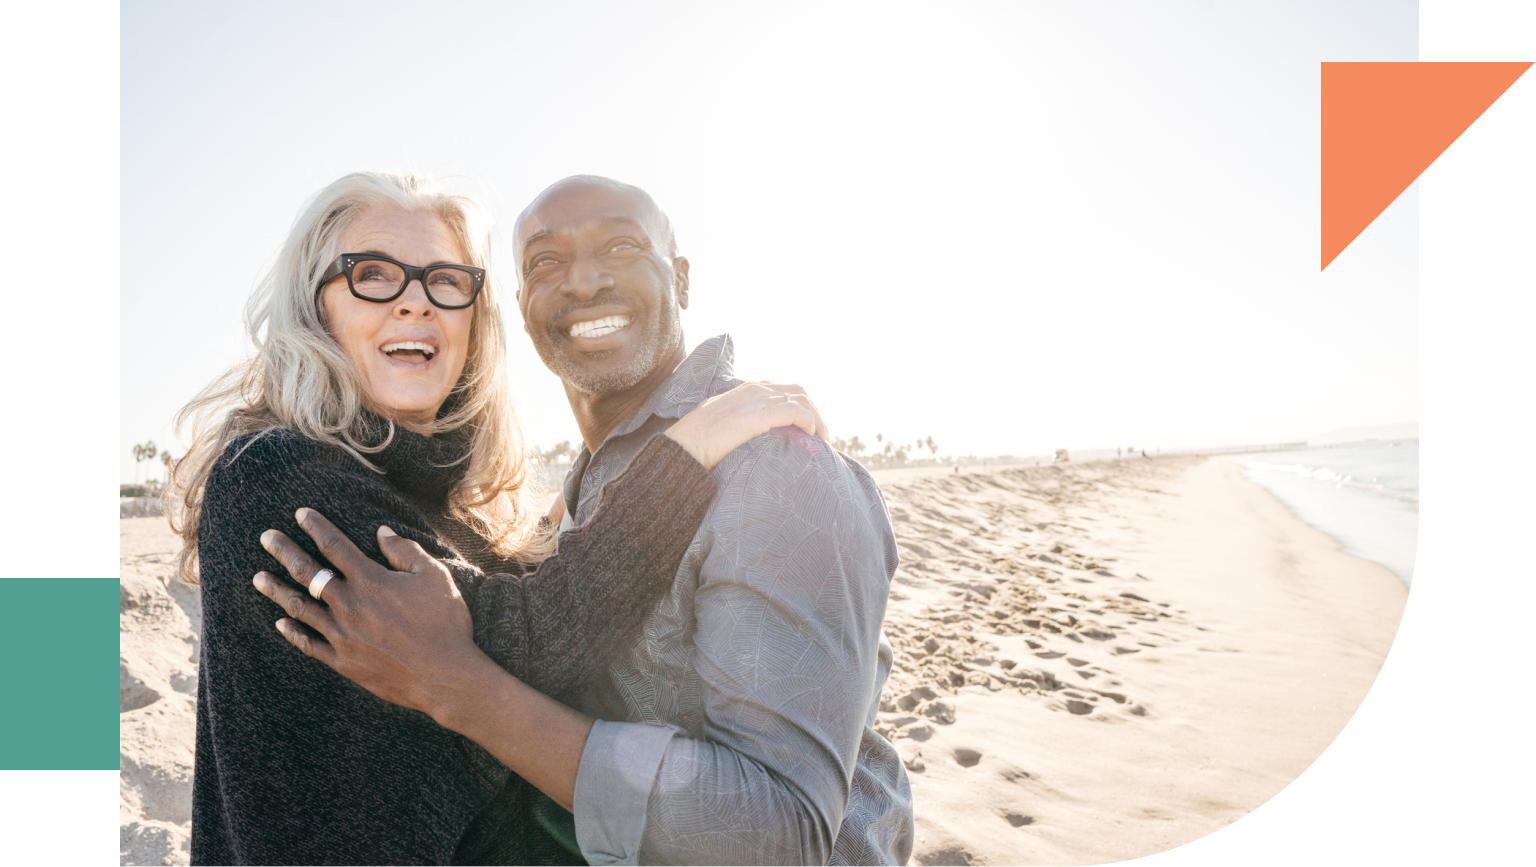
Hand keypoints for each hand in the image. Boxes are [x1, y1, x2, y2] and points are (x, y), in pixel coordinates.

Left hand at [252, 508, 481, 717]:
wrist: (444, 676)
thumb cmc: (445, 623)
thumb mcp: (435, 577)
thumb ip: (405, 551)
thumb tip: (382, 532)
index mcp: (371, 580)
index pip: (334, 546)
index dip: (316, 526)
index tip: (299, 513)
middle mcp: (349, 605)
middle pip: (307, 573)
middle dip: (284, 551)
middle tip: (266, 537)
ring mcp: (342, 635)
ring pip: (299, 607)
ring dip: (277, 590)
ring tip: (258, 578)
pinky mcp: (343, 662)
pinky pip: (309, 645)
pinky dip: (293, 633)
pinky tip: (280, 623)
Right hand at [664, 381, 828, 470]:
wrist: (680, 449)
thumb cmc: (693, 444)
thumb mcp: (716, 423)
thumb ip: (735, 420)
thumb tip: (748, 434)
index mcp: (743, 390)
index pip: (782, 388)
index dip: (800, 404)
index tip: (808, 426)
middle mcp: (752, 390)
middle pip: (797, 389)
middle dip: (814, 409)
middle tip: (822, 435)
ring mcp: (754, 400)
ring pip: (801, 398)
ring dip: (817, 418)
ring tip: (822, 439)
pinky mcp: (757, 415)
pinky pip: (795, 411)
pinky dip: (809, 421)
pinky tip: (811, 436)